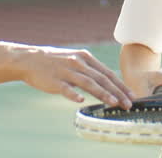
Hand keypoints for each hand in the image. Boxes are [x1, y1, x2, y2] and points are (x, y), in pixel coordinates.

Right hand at [10, 44, 135, 108]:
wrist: (30, 59)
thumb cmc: (55, 61)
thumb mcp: (75, 59)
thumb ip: (90, 69)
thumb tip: (108, 82)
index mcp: (85, 57)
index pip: (107, 73)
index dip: (121, 85)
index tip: (132, 95)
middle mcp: (78, 63)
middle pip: (101, 79)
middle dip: (117, 92)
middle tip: (128, 103)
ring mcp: (66, 71)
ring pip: (88, 83)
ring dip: (102, 93)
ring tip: (113, 103)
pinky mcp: (54, 80)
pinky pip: (66, 88)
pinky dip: (73, 94)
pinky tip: (80, 101)